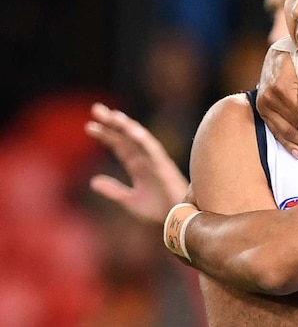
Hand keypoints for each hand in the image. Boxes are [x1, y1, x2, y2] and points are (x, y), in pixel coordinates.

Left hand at [86, 102, 189, 225]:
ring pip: (139, 139)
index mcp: (138, 165)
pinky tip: (131, 131)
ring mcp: (155, 161)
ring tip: (113, 115)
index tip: (89, 126)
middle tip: (96, 108)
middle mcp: (146, 159)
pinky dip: (143, 140)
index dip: (106, 135)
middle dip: (112, 123)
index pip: (119, 145)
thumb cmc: (159, 209)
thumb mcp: (130, 201)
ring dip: (127, 126)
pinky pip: (153, 150)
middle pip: (127, 137)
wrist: (177, 220)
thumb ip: (113, 190)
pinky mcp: (164, 166)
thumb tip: (92, 181)